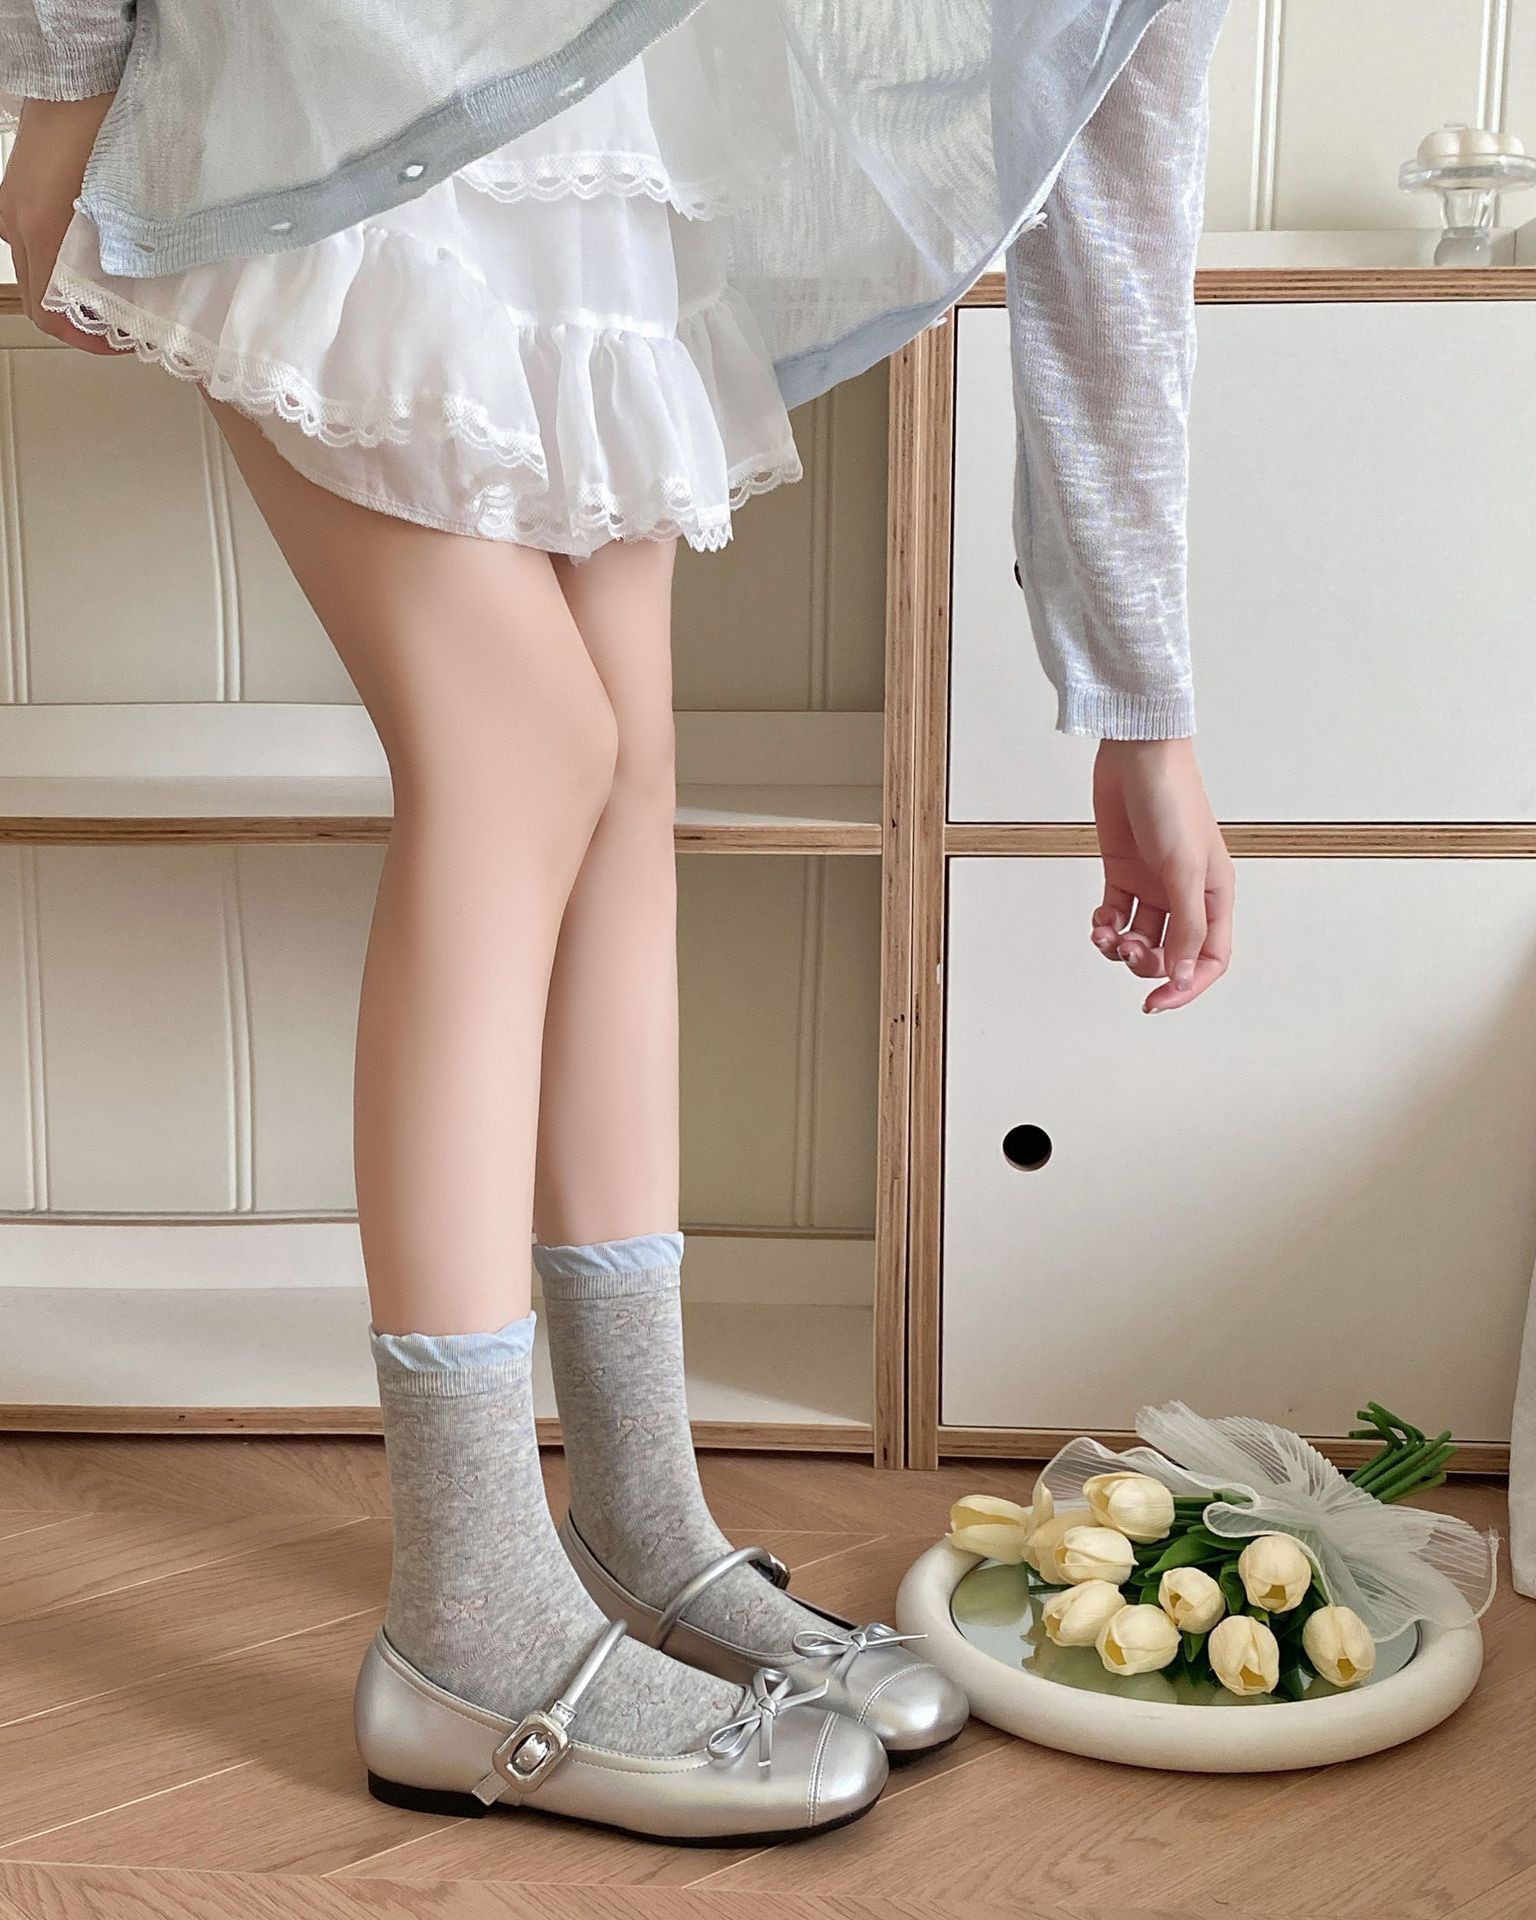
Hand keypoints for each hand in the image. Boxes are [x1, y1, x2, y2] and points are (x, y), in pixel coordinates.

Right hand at [0, 94, 117, 352]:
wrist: (77, 72)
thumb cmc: (108, 128)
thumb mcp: (130, 202)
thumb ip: (130, 252)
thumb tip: (145, 291)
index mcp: (42, 233)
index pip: (49, 313)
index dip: (85, 340)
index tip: (119, 342)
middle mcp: (16, 224)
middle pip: (38, 295)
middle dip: (78, 318)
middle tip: (121, 321)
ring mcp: (11, 206)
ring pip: (33, 269)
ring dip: (67, 289)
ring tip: (111, 290)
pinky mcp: (15, 191)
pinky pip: (30, 239)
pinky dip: (56, 259)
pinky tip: (90, 254)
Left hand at [1089, 737, 1232, 1012]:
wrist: (1137, 755)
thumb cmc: (1172, 802)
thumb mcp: (1184, 869)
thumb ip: (1185, 926)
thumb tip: (1181, 975)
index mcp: (1214, 896)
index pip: (1209, 959)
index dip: (1185, 985)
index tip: (1156, 1001)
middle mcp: (1186, 895)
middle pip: (1170, 954)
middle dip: (1146, 964)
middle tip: (1126, 950)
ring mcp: (1153, 885)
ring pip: (1139, 939)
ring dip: (1120, 947)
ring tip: (1105, 935)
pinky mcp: (1122, 874)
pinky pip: (1116, 916)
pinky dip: (1105, 926)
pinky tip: (1098, 920)